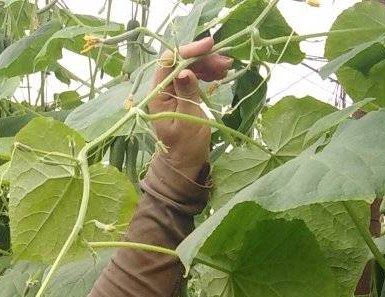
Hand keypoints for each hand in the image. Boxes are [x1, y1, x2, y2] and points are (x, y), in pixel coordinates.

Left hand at [149, 36, 231, 178]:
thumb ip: (187, 95)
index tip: (209, 46)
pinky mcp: (183, 93)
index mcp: (158, 94)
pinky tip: (220, 74)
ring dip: (208, 64)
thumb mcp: (188, 121)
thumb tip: (186, 73)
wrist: (185, 161)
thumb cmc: (185, 146)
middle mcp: (163, 88)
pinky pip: (194, 76)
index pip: (169, 62)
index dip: (188, 51)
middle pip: (181, 62)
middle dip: (203, 57)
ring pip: (189, 67)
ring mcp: (173, 90)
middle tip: (225, 61)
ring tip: (226, 67)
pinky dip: (207, 72)